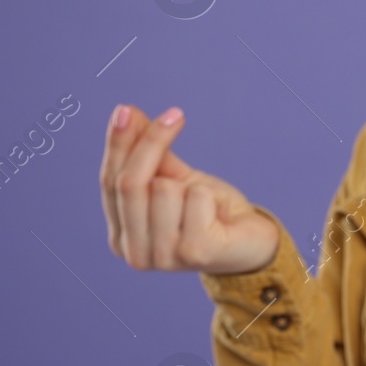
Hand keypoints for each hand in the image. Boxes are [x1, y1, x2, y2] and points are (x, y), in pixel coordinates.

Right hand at [100, 104, 278, 274]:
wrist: (254, 242)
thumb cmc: (210, 211)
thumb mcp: (177, 178)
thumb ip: (150, 153)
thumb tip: (126, 113)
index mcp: (121, 236)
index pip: (110, 181)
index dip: (118, 144)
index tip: (126, 109)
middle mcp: (134, 254)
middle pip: (130, 183)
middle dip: (151, 143)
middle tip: (176, 115)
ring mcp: (163, 257)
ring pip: (163, 189)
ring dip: (190, 185)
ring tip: (205, 205)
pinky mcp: (194, 253)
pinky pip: (195, 198)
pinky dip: (209, 196)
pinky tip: (218, 216)